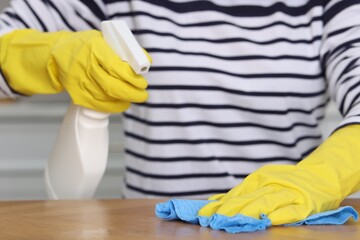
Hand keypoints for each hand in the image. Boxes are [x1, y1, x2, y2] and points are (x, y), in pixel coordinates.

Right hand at [0, 29, 150, 112]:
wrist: (57, 55)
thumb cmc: (86, 46)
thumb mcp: (103, 40)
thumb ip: (124, 50)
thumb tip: (146, 61)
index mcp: (95, 49)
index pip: (117, 67)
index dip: (132, 77)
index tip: (142, 82)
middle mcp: (86, 67)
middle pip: (113, 86)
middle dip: (132, 93)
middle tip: (143, 94)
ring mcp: (81, 83)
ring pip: (107, 98)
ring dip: (125, 100)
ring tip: (134, 97)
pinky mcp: (78, 95)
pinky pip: (99, 106)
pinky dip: (114, 107)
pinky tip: (122, 103)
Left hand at [198, 125, 359, 224]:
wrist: (320, 175)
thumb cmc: (286, 180)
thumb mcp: (263, 181)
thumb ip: (242, 192)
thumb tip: (216, 201)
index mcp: (259, 178)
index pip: (236, 193)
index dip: (220, 205)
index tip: (203, 214)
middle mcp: (271, 184)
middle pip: (247, 198)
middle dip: (228, 210)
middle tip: (212, 220)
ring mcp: (288, 193)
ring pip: (265, 202)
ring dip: (247, 213)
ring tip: (231, 222)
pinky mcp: (305, 204)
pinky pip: (290, 211)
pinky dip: (278, 216)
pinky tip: (266, 221)